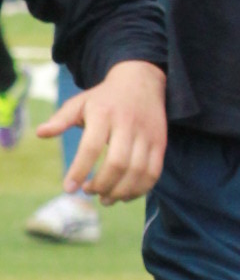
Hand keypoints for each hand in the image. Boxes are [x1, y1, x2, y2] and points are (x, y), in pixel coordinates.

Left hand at [41, 59, 166, 202]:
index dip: (79, 170)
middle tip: (89, 191)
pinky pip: (153, 173)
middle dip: (102, 185)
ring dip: (120, 192)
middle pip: (117, 163)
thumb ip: (61, 119)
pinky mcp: (159, 143)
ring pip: (137, 171)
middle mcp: (128, 123)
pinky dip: (140, 190)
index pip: (91, 147)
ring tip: (105, 198)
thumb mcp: (81, 102)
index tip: (68, 188)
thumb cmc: (105, 98)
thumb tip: (40, 133)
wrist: (143, 81)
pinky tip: (124, 195)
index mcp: (104, 113)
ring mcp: (147, 134)